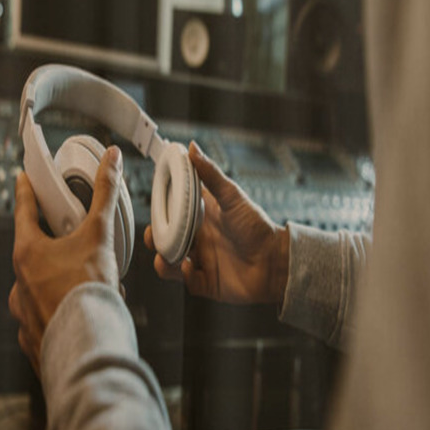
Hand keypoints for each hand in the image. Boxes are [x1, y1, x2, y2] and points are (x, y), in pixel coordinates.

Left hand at [8, 145, 124, 377]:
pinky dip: (60, 315)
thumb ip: (104, 195)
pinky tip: (81, 316)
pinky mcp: (34, 339)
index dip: (25, 193)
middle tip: (74, 246)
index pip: (23, 212)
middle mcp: (18, 283)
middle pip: (33, 255)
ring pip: (39, 290)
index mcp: (28, 254)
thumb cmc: (88, 291)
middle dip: (55, 249)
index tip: (22, 181)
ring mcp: (24, 313)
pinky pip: (44, 320)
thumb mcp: (99, 235)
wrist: (89, 343)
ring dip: (59, 286)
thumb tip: (111, 161)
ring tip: (87, 289)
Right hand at [144, 141, 289, 305]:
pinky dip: (182, 275)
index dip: (161, 207)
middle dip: (155, 237)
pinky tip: (188, 267)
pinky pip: (185, 280)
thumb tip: (192, 148)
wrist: (277, 263)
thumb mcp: (233, 197)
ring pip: (170, 260)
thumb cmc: (259, 228)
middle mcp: (200, 238)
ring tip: (165, 255)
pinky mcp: (206, 282)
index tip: (153, 200)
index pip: (175, 210)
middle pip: (167, 237)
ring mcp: (202, 260)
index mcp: (203, 217)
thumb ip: (211, 175)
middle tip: (153, 234)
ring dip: (163, 258)